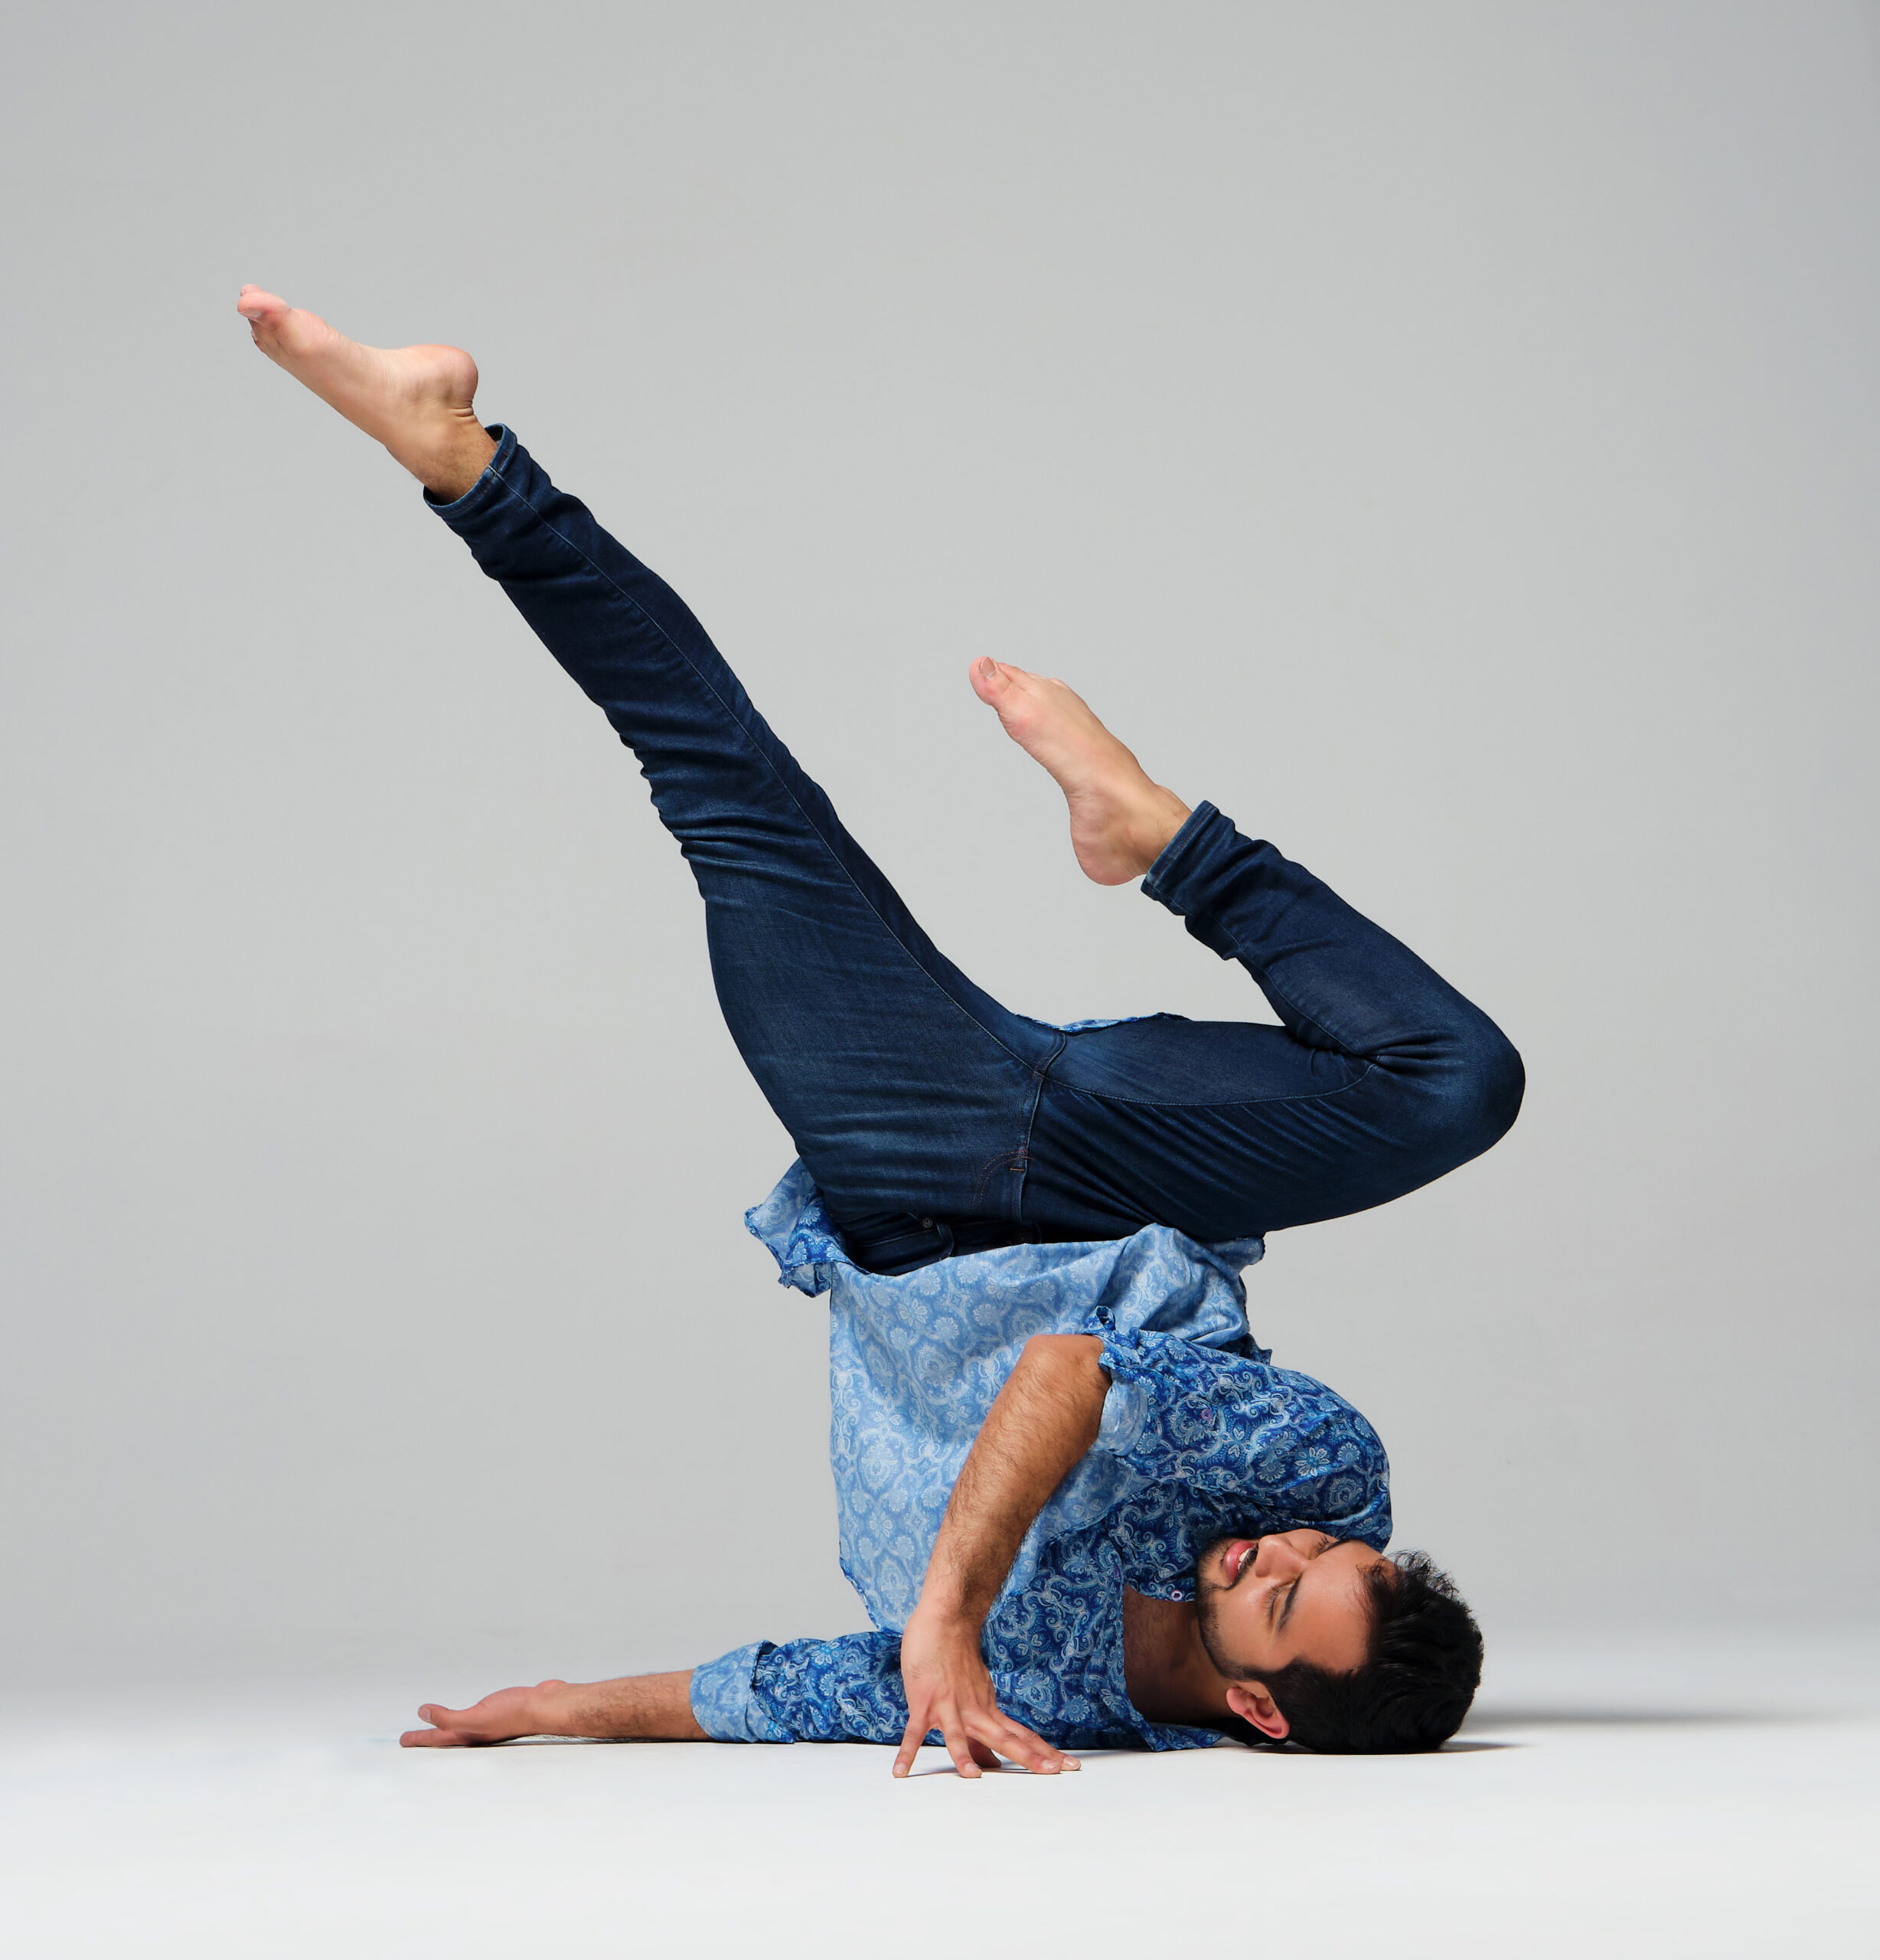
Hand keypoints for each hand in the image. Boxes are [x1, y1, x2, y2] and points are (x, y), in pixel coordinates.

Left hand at [399, 1679, 566, 1746]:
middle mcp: (476, 1733)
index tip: (402, 1741)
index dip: (417, 1739)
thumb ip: (448, 1718)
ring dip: (446, 1728)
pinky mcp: (499, 1712)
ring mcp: (488, 1724)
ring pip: (460, 1728)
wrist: (547, 1705)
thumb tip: (422, 1714)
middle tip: (412, 1737)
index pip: (435, 1739)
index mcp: (467, 1736)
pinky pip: (474, 1716)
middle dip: (428, 1738)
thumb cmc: (514, 1713)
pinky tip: (471, 1714)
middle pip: (445, 1737)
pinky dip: (465, 1716)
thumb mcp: (476, 1717)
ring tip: (437, 1728)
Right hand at [893, 1607, 1078, 1777]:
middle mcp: (973, 1711)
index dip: (1043, 1752)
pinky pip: (914, 1732)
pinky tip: (901, 1770)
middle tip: (1055, 1772)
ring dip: (964, 1755)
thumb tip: (994, 1762)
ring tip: (972, 1778)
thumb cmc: (959, 1659)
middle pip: (1004, 1738)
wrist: (947, 1620)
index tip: (1068, 1766)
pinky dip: (908, 1752)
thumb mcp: (978, 1695)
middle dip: (1029, 1757)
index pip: (1021, 1735)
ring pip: (958, 1735)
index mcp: (988, 1710)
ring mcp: (948, 1706)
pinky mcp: (924, 1703)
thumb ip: (985, 1730)